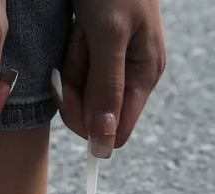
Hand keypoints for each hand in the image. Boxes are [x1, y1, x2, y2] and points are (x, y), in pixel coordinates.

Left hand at [52, 0, 165, 157]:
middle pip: (94, 114)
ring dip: (72, 67)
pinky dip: (69, 55)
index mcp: (145, 75)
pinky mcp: (95, 54)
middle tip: (77, 48)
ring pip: (81, 93)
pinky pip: (75, 72)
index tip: (71, 95)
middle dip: (77, 89)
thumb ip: (107, 89)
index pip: (117, 131)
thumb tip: (106, 143)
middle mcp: (131, 76)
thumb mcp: (109, 35)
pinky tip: (77, 29)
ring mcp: (112, 65)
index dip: (89, 123)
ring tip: (81, 30)